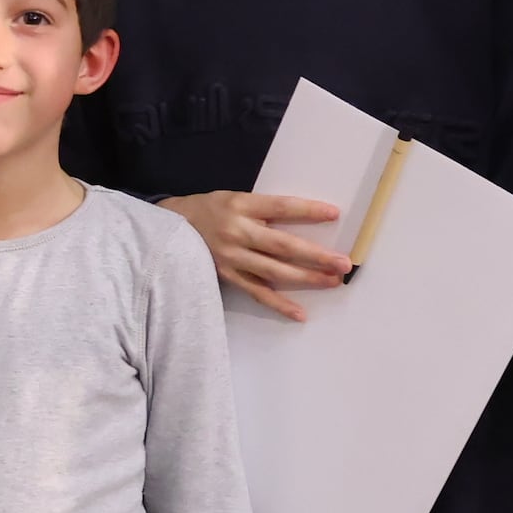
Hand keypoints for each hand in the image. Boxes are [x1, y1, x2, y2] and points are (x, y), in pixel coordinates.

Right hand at [166, 189, 355, 318]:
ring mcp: (231, 257)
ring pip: (273, 271)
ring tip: (332, 282)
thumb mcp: (235, 199)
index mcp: (241, 205)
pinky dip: (278, 304)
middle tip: (343, 262)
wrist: (170, 227)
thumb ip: (264, 210)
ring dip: (305, 278)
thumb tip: (306, 221)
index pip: (280, 207)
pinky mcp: (226, 276)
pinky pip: (256, 292)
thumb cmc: (211, 210)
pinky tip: (300, 313)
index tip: (334, 214)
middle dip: (315, 255)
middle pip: (282, 245)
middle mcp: (236, 232)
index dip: (307, 211)